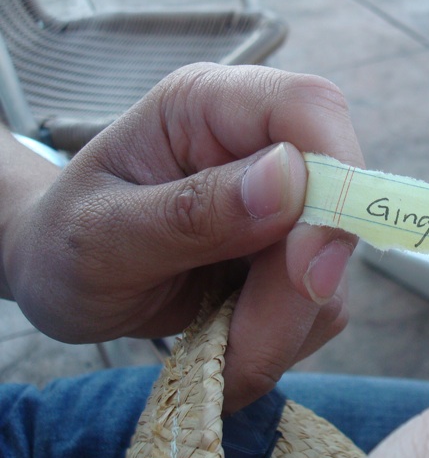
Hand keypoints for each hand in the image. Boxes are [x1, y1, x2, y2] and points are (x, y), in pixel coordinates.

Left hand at [3, 63, 362, 412]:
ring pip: (334, 267)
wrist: (62, 279)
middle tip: (238, 347)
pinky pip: (320, 304)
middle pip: (336, 202)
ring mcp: (284, 203)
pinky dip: (283, 339)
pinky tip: (230, 343)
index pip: (309, 108)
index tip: (304, 271)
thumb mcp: (98, 236)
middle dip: (296, 290)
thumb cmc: (64, 243)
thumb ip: (188, 211)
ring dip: (284, 327)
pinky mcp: (292, 254)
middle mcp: (259, 145)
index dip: (332, 179)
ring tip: (216, 350)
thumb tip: (287, 181)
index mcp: (208, 106)